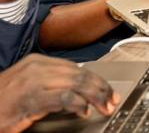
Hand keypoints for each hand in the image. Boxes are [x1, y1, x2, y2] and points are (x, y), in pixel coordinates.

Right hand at [0, 54, 118, 132]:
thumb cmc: (3, 101)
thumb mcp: (29, 86)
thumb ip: (52, 82)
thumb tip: (80, 88)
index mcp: (38, 62)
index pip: (77, 68)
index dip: (97, 80)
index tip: (109, 92)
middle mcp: (37, 67)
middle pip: (80, 75)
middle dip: (100, 89)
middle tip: (112, 101)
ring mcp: (33, 81)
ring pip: (76, 83)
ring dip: (95, 97)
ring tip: (103, 107)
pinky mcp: (30, 98)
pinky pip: (63, 97)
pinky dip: (78, 104)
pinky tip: (83, 111)